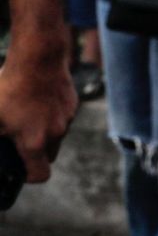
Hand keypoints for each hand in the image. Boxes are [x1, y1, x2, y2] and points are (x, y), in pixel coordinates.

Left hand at [0, 56, 76, 181]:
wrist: (39, 58)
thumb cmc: (11, 88)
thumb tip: (3, 139)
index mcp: (35, 142)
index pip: (40, 175)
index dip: (29, 176)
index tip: (20, 167)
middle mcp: (56, 133)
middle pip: (49, 155)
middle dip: (37, 151)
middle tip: (19, 137)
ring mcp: (67, 118)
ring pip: (57, 134)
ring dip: (45, 130)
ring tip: (27, 111)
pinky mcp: (72, 102)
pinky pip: (63, 116)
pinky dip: (51, 113)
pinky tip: (37, 98)